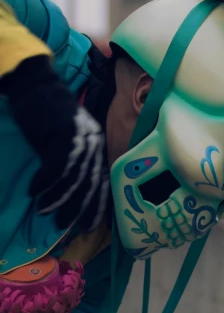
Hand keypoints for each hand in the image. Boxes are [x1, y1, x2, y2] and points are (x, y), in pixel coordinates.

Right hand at [1, 55, 109, 231]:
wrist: (36, 86)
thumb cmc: (49, 115)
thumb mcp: (68, 140)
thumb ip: (74, 162)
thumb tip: (72, 193)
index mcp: (97, 146)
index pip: (101, 181)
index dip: (96, 206)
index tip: (87, 227)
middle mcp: (93, 143)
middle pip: (89, 183)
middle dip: (77, 208)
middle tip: (63, 225)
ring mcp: (80, 138)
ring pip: (73, 178)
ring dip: (57, 198)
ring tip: (44, 211)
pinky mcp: (63, 134)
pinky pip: (55, 167)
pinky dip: (44, 182)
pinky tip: (33, 191)